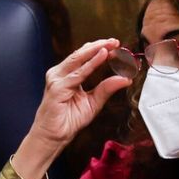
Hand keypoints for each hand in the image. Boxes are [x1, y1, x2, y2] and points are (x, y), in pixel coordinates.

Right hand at [26, 39, 132, 153]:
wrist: (53, 137)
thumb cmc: (68, 121)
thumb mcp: (93, 102)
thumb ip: (106, 89)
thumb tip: (124, 79)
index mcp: (68, 76)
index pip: (84, 57)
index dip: (99, 49)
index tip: (115, 45)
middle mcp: (60, 75)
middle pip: (80, 54)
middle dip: (99, 45)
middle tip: (115, 41)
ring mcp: (57, 80)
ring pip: (78, 59)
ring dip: (95, 50)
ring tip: (110, 45)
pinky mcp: (57, 88)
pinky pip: (78, 74)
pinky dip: (91, 64)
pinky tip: (101, 57)